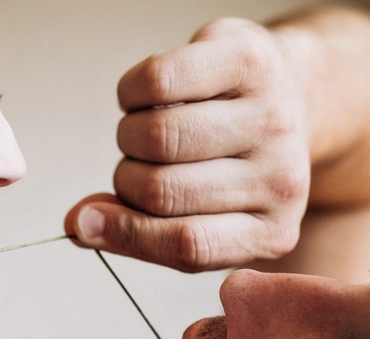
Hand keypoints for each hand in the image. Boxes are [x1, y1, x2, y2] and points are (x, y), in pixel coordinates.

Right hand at [65, 17, 309, 271]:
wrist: (289, 96)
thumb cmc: (231, 163)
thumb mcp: (194, 215)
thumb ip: (138, 230)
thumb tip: (80, 225)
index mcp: (269, 232)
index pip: (188, 244)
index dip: (126, 234)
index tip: (87, 224)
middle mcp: (282, 180)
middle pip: (163, 189)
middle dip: (127, 178)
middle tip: (137, 164)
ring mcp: (273, 120)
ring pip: (161, 137)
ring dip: (130, 135)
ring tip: (145, 130)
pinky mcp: (252, 63)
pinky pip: (160, 81)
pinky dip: (131, 92)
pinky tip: (146, 98)